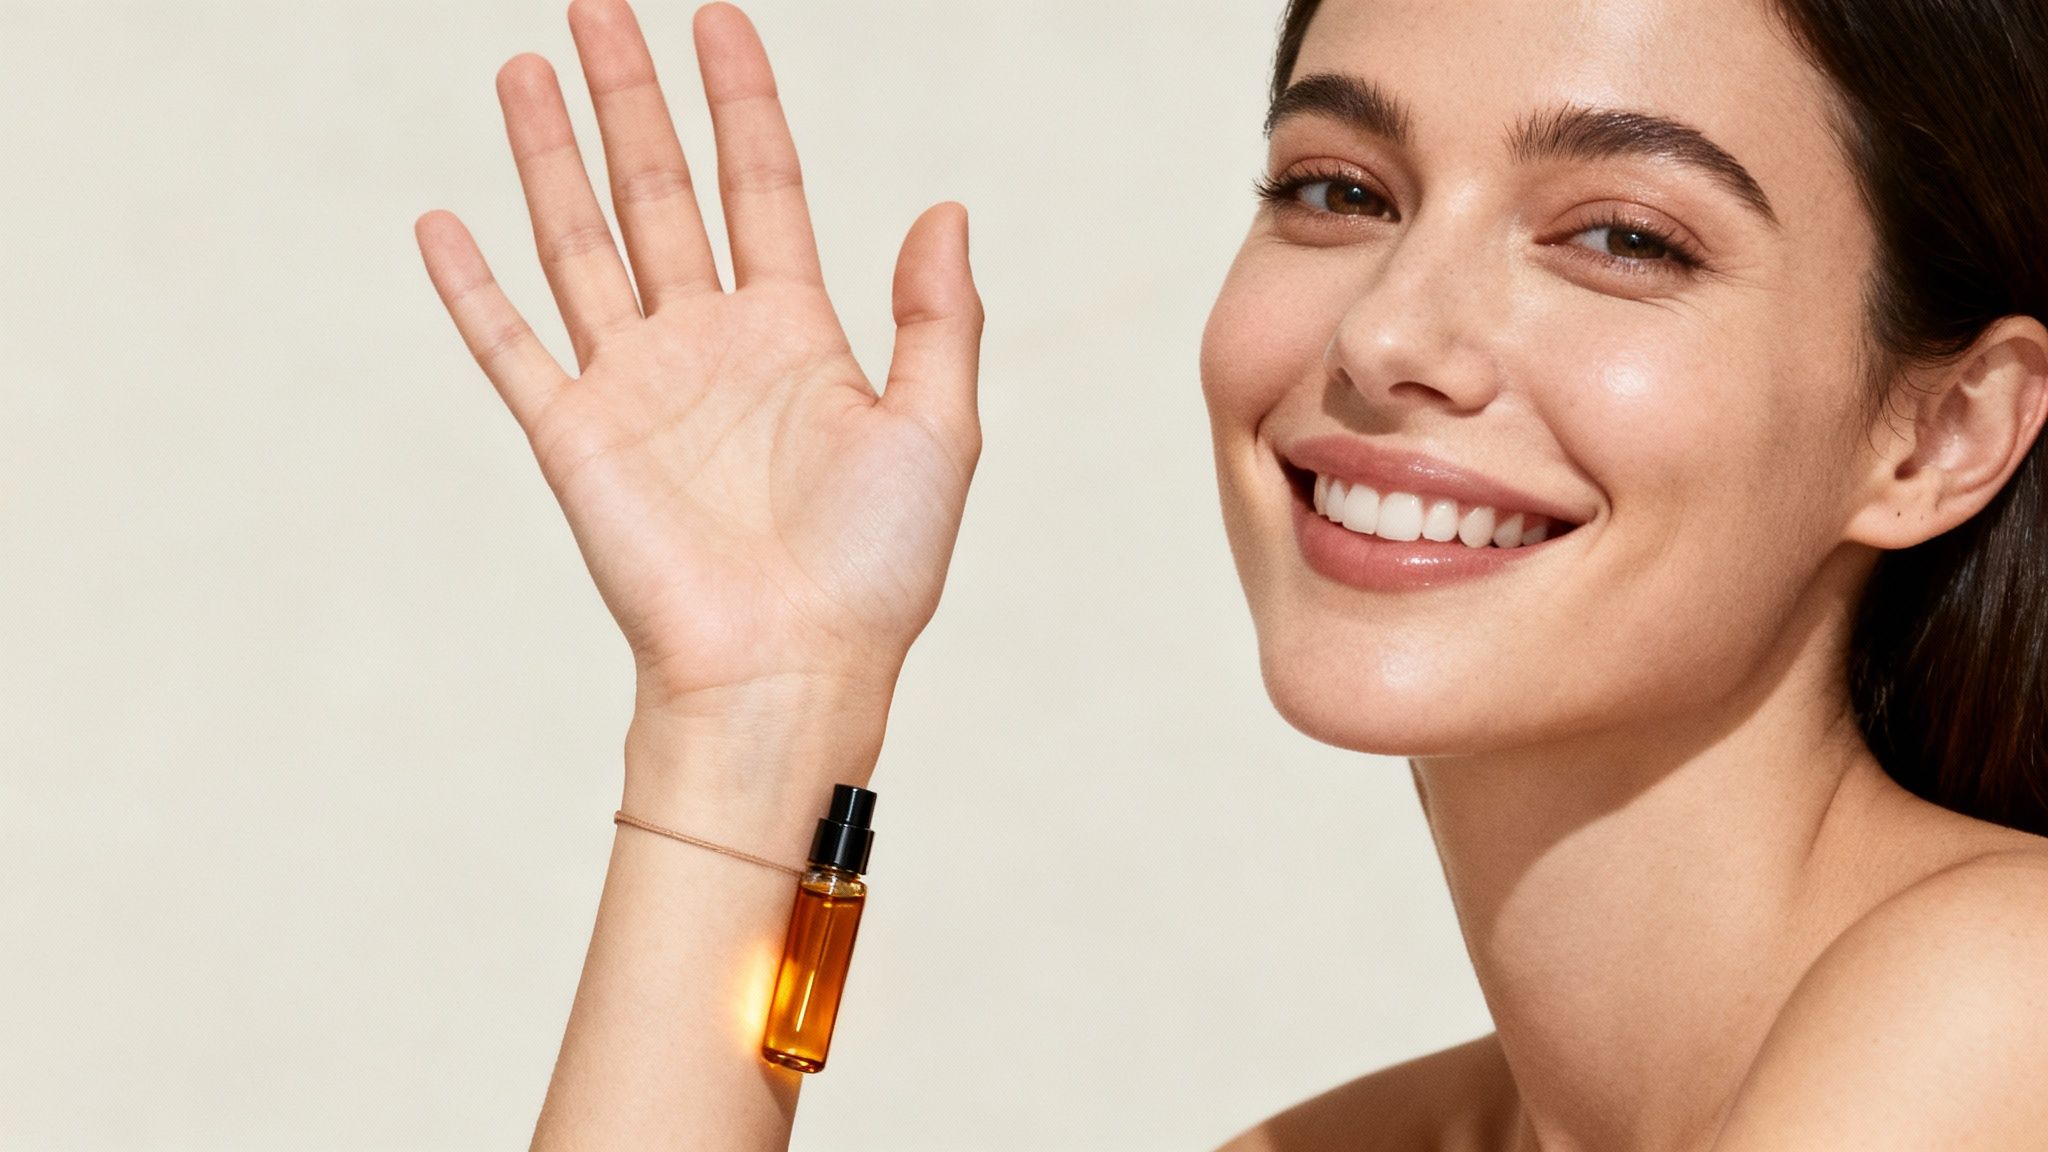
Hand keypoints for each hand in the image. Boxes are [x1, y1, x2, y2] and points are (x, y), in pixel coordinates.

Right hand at [414, 0, 981, 717]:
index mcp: (798, 335)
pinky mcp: (574, 437)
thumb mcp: (939, 429)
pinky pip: (511, 345)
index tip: (716, 20)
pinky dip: (473, 288)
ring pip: (582, 242)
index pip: (761, 185)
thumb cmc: (876, 571)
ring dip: (550, 157)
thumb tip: (946, 207)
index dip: (741, 103)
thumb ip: (941, 316)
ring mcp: (636, 386)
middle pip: (660, 191)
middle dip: (630, 99)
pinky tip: (444, 219)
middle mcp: (709, 345)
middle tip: (597, 9)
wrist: (790, 672)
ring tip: (527, 66)